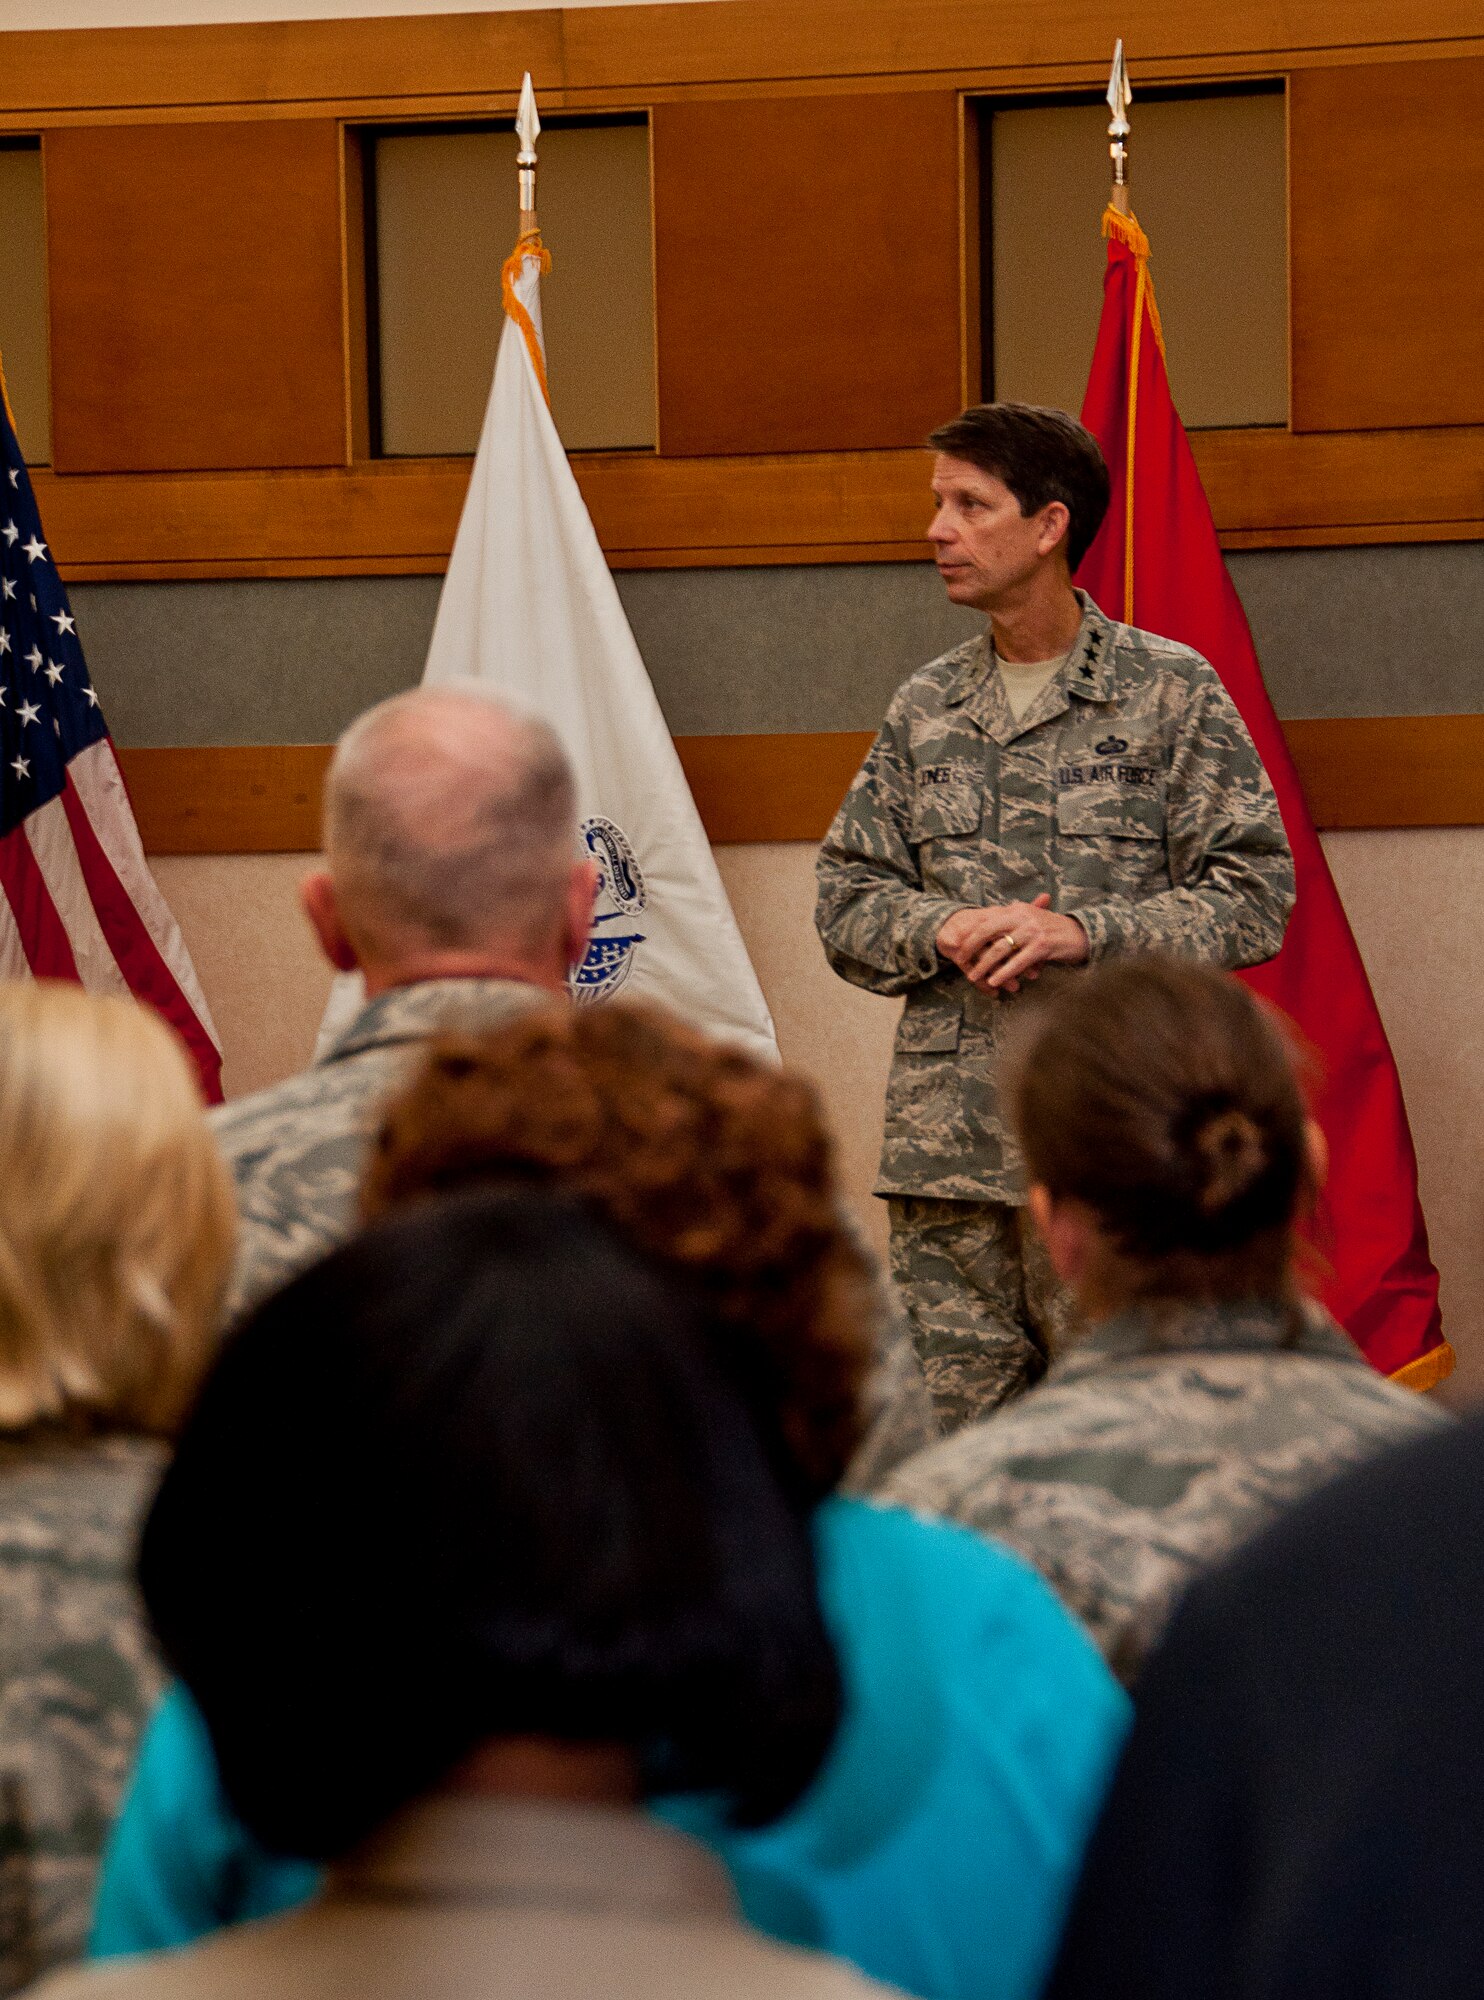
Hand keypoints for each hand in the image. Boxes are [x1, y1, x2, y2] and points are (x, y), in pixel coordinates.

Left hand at [936, 893, 1089, 993]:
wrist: (1082, 935)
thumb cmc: (1054, 930)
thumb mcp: (1032, 919)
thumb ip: (1012, 922)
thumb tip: (987, 925)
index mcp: (1017, 909)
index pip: (986, 918)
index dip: (970, 932)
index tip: (958, 945)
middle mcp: (1023, 916)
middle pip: (987, 931)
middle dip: (971, 947)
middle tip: (960, 961)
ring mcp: (1032, 931)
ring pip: (1000, 949)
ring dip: (984, 965)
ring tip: (973, 977)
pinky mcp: (1041, 946)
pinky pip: (1017, 962)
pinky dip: (1003, 973)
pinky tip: (994, 982)